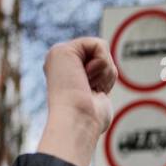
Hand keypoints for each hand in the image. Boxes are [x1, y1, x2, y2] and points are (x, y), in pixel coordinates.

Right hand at [36, 38, 116, 165]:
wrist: (78, 121)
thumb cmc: (90, 118)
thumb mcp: (99, 98)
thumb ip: (99, 83)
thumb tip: (102, 84)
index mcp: (68, 73)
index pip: (100, 63)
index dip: (105, 80)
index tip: (93, 95)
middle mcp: (61, 62)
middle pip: (101, 55)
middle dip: (105, 74)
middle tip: (90, 90)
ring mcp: (60, 55)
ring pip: (101, 49)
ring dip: (104, 72)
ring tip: (87, 86)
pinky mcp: (63, 50)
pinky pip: (99, 44)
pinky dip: (101, 64)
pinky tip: (86, 77)